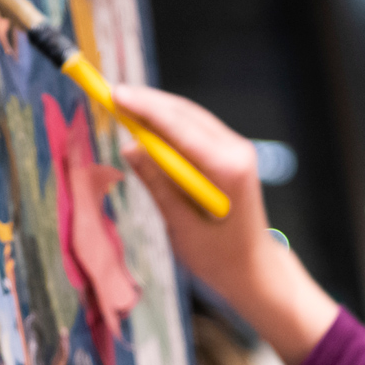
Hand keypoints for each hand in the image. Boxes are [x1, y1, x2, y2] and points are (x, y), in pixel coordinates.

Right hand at [109, 85, 338, 364]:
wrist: (254, 269)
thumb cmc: (220, 258)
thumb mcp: (182, 227)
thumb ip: (158, 185)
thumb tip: (130, 148)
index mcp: (227, 169)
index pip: (180, 127)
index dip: (145, 108)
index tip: (114, 95)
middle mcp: (235, 151)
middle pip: (185, 114)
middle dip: (147, 102)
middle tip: (110, 94)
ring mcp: (236, 150)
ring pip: (190, 117)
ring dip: (157, 109)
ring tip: (122, 104)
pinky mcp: (230, 155)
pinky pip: (196, 130)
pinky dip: (169, 123)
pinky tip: (146, 123)